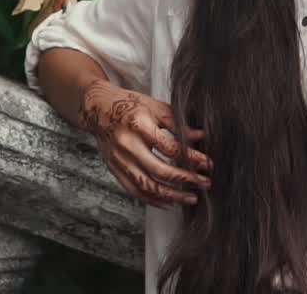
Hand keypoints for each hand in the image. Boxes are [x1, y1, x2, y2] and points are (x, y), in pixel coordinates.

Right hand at [79, 78, 211, 208]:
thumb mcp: (155, 107)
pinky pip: (134, 191)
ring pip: (146, 186)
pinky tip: (169, 203)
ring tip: (191, 198)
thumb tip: (201, 137)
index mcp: (138, 125)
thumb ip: (177, 123)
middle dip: (185, 180)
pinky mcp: (114, 169)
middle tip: (204, 183)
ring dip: (171, 196)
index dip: (191, 157)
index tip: (208, 164)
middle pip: (158, 171)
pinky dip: (152, 200)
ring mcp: (118, 160)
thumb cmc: (129, 104)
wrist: (98, 109)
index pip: (170, 147)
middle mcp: (126, 145)